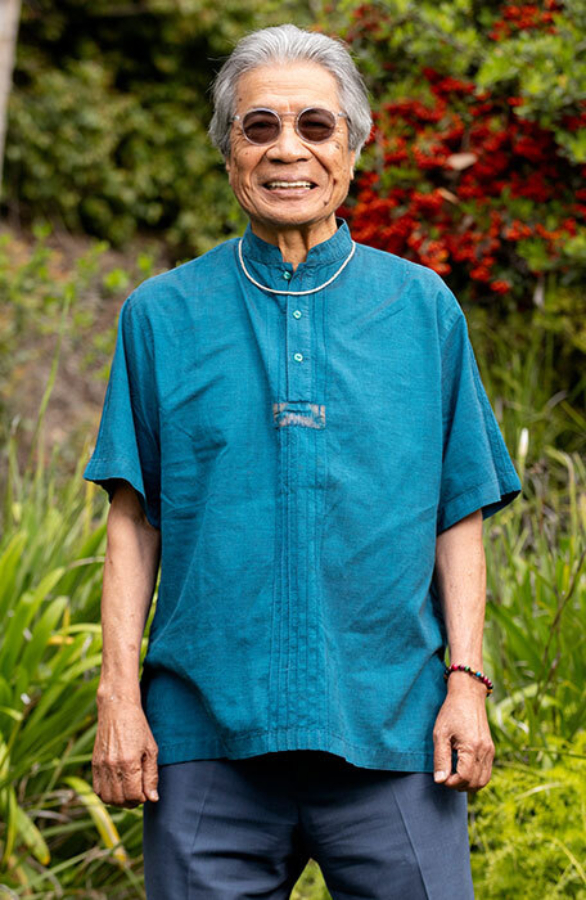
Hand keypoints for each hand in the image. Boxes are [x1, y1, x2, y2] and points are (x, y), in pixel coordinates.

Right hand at [92, 696, 158, 807]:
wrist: (117, 709)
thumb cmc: (138, 727)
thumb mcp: (151, 749)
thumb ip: (151, 776)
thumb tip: (153, 798)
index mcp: (129, 761)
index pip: (133, 795)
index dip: (142, 798)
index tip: (146, 792)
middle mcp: (112, 765)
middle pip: (119, 800)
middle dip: (131, 802)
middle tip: (139, 794)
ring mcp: (101, 765)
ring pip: (107, 798)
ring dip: (118, 801)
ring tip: (128, 792)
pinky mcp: (94, 763)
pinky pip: (97, 790)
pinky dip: (107, 794)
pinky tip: (117, 787)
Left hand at [432, 674, 494, 792]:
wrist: (468, 695)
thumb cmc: (451, 712)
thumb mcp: (440, 734)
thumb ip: (440, 758)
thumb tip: (440, 781)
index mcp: (472, 747)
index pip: (464, 778)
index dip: (451, 783)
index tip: (441, 778)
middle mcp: (484, 751)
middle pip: (475, 783)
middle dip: (459, 786)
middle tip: (445, 778)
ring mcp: (490, 751)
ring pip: (483, 781)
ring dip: (468, 784)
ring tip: (454, 777)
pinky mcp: (490, 749)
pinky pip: (486, 772)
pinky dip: (475, 778)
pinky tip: (462, 771)